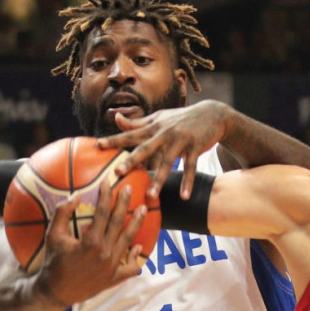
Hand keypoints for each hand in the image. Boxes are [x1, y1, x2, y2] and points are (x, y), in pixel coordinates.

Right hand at [35, 179, 146, 306]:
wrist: (54, 293)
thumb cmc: (53, 262)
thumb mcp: (52, 236)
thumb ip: (62, 213)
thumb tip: (76, 194)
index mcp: (91, 242)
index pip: (103, 213)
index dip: (106, 196)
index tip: (107, 182)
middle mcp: (105, 253)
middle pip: (118, 223)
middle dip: (124, 203)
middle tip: (128, 189)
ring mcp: (112, 267)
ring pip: (128, 240)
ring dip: (137, 223)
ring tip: (143, 209)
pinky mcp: (114, 278)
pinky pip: (130, 267)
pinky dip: (135, 257)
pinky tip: (137, 246)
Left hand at [97, 100, 232, 198]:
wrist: (212, 114)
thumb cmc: (181, 118)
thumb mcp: (159, 118)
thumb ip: (137, 121)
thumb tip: (114, 118)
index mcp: (153, 127)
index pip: (130, 134)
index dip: (114, 139)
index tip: (97, 146)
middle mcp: (164, 134)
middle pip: (145, 149)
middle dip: (131, 161)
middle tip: (117, 173)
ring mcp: (180, 141)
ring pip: (167, 163)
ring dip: (159, 180)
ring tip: (150, 196)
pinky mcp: (195, 148)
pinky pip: (190, 168)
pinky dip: (187, 182)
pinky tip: (184, 196)